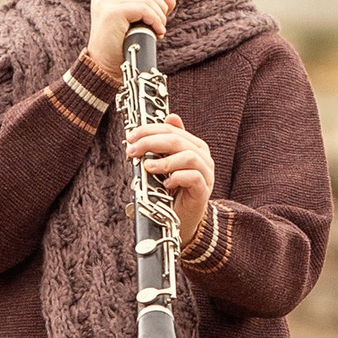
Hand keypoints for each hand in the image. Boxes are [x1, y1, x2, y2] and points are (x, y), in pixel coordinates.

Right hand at [84, 0, 170, 80]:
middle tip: (160, 25)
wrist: (104, 68)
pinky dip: (155, 20)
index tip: (157, 12)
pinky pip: (143, 8)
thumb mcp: (139, 23)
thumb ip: (153, 8)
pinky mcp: (111, 12)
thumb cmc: (121, 47)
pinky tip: (157, 32)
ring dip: (159, 15)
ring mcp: (106, 1)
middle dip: (160, 5)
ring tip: (158, 30)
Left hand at [127, 118, 213, 245]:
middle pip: (178, 140)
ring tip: (147, 168)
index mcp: (193, 146)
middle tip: (133, 151)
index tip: (130, 137)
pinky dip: (177, 177)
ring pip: (189, 157)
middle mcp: (203, 157)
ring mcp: (206, 173)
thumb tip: (170, 116)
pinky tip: (165, 183)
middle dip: (151, 143)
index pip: (171, 129)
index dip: (149, 130)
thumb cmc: (171, 190)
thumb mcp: (165, 165)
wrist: (181, 220)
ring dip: (165, 161)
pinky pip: (194, 177)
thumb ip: (165, 144)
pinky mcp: (204, 190)